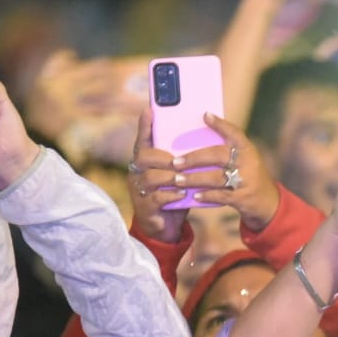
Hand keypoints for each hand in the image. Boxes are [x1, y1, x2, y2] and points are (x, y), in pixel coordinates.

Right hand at [126, 110, 188, 243]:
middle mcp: (138, 173)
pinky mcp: (144, 208)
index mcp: (146, 162)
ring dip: (169, 177)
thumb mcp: (178, 175)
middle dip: (162, 157)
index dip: (145, 126)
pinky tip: (181, 195)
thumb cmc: (174, 194)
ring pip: (150, 177)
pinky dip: (170, 195)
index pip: (143, 140)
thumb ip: (182, 158)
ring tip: (182, 179)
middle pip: (143, 157)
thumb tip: (200, 137)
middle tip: (178, 161)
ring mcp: (138, 191)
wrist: (166, 226)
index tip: (149, 110)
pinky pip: (155, 198)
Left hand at [166, 114, 281, 231]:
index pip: (234, 133)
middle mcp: (248, 162)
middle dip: (194, 158)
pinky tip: (194, 195)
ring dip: (195, 178)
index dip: (220, 124)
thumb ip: (229, 151)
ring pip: (216, 177)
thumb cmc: (249, 177)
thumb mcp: (245, 160)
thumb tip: (201, 137)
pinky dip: (207, 195)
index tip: (205, 116)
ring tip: (178, 180)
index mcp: (247, 149)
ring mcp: (246, 180)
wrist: (269, 202)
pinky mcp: (243, 198)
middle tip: (176, 162)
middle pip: (218, 155)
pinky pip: (221, 195)